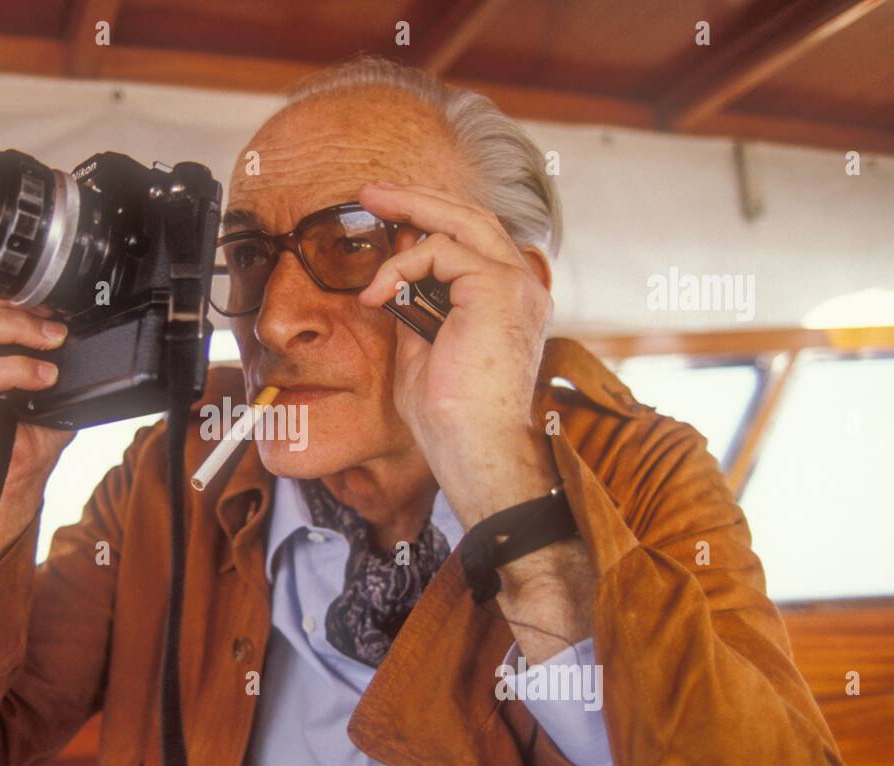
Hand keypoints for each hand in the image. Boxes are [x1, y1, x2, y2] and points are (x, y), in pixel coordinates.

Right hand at [0, 271, 75, 512]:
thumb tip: (82, 311)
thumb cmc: (31, 429)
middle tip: (57, 325)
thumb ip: (49, 340)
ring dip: (14, 330)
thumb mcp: (48, 372)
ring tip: (53, 345)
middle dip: (15, 303)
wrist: (18, 478)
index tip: (44, 287)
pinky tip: (41, 377)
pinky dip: (9, 370)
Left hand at [356, 181, 558, 526]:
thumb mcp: (422, 348)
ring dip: (409, 210)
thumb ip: (416, 306)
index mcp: (511, 300)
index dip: (431, 218)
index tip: (387, 213)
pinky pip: (441, 251)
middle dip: (419, 197)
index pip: (475, 239)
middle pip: (472, 217)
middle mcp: (523, 286)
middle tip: (372, 190)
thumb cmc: (449, 415)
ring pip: (460, 222)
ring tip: (370, 205)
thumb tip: (396, 272)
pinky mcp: (499, 288)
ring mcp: (517, 284)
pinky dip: (402, 267)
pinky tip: (378, 295)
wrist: (472, 447)